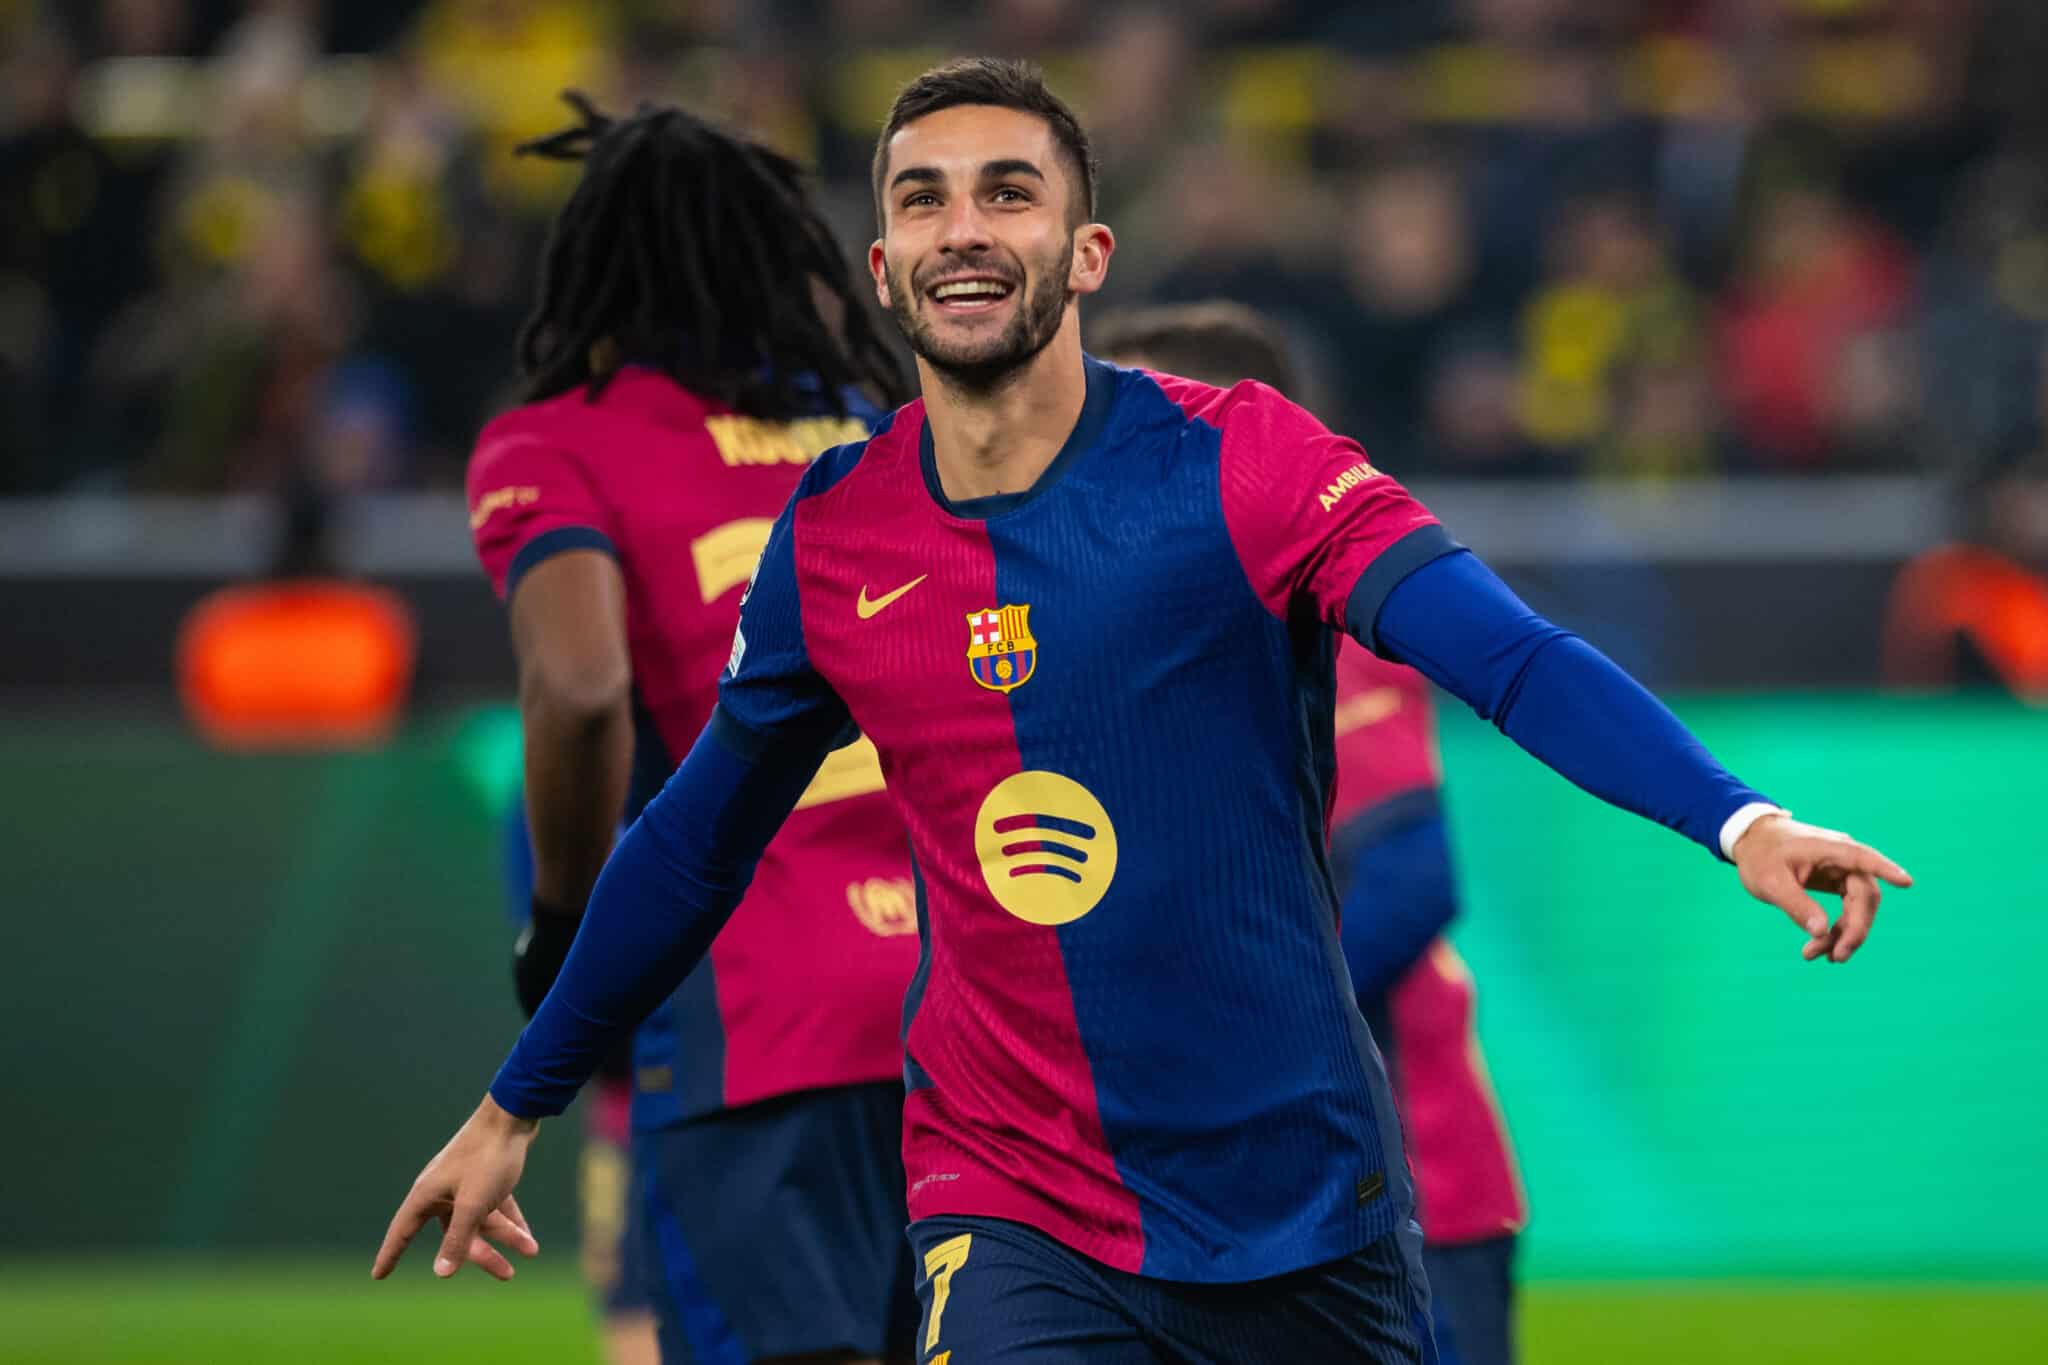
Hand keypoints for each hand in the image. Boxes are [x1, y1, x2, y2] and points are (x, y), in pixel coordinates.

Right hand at [371, 1096, 542, 1280]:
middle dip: (482, 1255)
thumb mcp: (474, 1204)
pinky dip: (510, 1220)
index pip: (402, 1232)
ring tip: (532, 1250)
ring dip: (505, 1236)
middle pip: (455, 1234)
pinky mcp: (485, 1176)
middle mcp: (441, 1190)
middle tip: (507, 1275)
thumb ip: (457, 1240)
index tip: (377, 1276)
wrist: (514, 1115)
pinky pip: (494, 1207)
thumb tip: (441, 1273)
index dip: (390, 1254)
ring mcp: (463, 1183)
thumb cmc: (488, 1158)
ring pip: (480, 1221)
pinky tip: (528, 1236)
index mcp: (427, 1195)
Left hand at [1731, 814, 1911, 963]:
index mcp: (1829, 848)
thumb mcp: (1770, 882)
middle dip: (1855, 929)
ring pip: (1859, 907)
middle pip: (1865, 896)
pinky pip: (1849, 909)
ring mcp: (1844, 871)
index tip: (1906, 882)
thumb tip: (1822, 932)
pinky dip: (1840, 930)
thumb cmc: (1760, 856)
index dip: (1886, 870)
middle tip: (1837, 957)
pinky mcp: (1838, 883)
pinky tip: (1827, 949)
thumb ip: (1797, 905)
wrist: (1752, 842)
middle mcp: (1843, 858)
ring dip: (1847, 935)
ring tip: (1827, 958)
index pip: (1863, 858)